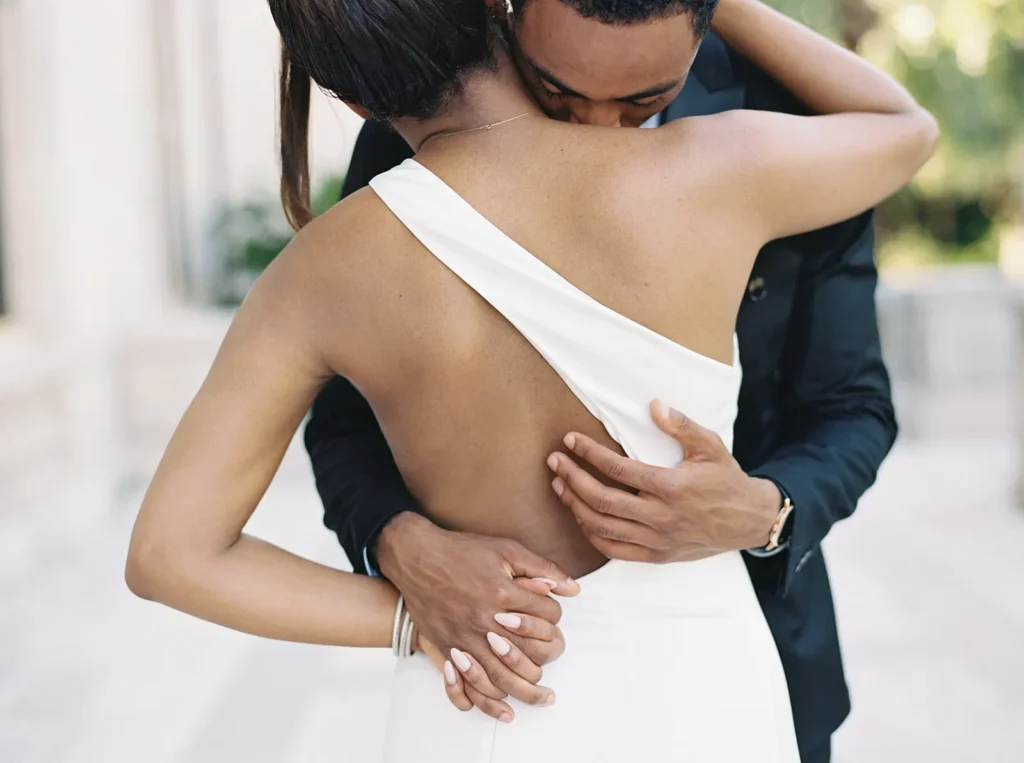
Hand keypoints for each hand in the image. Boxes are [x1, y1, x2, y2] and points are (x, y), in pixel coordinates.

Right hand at [377, 513, 579, 720]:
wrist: (417, 558)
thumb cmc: (462, 552)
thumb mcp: (506, 550)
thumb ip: (542, 568)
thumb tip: (573, 588)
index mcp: (504, 593)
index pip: (548, 615)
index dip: (554, 614)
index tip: (549, 612)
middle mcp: (486, 620)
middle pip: (530, 654)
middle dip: (548, 657)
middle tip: (555, 658)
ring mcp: (466, 637)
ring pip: (503, 677)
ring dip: (526, 691)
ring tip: (542, 698)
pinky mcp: (449, 648)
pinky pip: (471, 685)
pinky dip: (488, 701)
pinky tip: (504, 709)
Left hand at [546, 400, 780, 562]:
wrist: (748, 521)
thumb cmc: (726, 479)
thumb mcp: (710, 445)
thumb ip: (681, 425)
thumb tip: (654, 405)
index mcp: (671, 487)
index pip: (618, 469)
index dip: (589, 454)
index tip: (571, 440)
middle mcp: (660, 516)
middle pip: (601, 500)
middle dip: (572, 478)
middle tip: (555, 461)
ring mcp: (657, 540)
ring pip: (602, 528)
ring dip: (575, 506)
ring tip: (560, 485)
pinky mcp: (656, 556)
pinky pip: (614, 550)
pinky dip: (592, 535)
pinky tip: (580, 517)